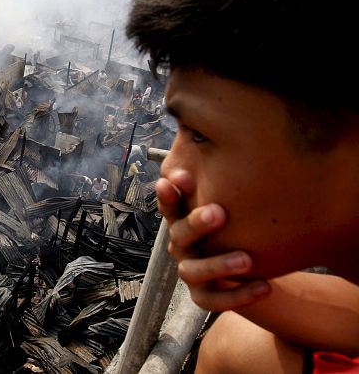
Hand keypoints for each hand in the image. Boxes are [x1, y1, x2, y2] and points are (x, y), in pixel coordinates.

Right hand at [157, 170, 270, 311]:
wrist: (246, 267)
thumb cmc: (233, 225)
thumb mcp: (224, 200)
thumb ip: (216, 176)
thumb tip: (208, 132)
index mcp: (181, 221)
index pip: (169, 205)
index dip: (169, 195)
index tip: (174, 179)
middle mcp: (180, 246)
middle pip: (179, 236)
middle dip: (197, 224)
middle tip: (219, 212)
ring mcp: (190, 272)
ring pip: (194, 272)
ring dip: (219, 264)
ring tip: (247, 259)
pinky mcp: (205, 296)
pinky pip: (215, 301)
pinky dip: (239, 296)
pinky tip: (265, 285)